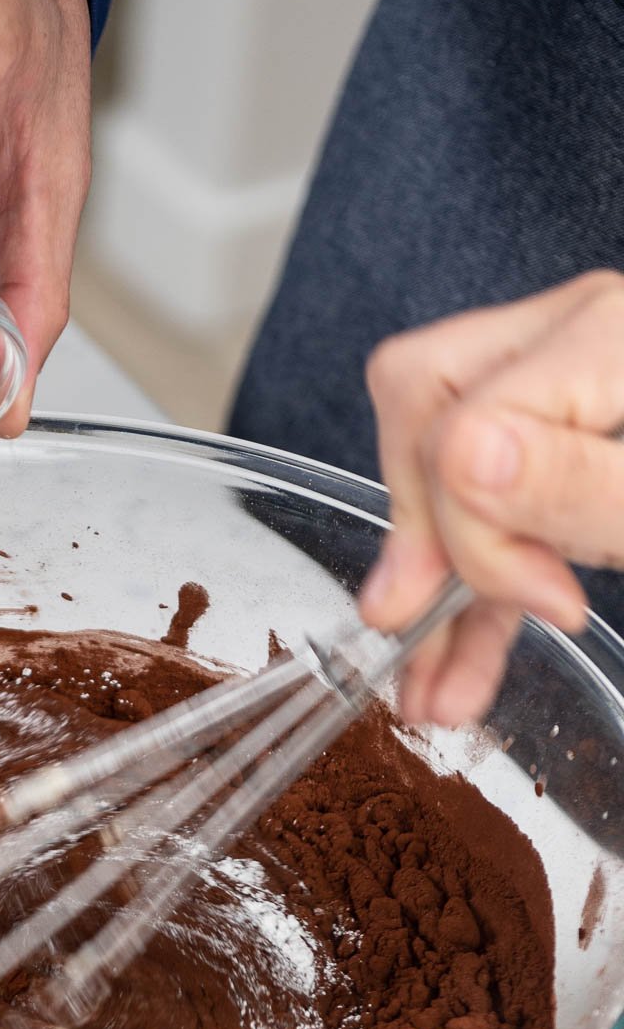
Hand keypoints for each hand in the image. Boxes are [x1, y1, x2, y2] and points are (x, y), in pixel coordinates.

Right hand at [360, 272, 623, 725]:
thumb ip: (588, 486)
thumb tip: (466, 462)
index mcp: (610, 335)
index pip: (463, 419)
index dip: (479, 527)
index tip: (553, 602)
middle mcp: (574, 340)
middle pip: (424, 405)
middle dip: (426, 531)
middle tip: (444, 618)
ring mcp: (568, 386)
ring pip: (439, 464)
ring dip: (434, 584)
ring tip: (428, 692)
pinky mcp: (575, 444)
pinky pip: (491, 505)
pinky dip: (474, 588)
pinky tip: (461, 669)